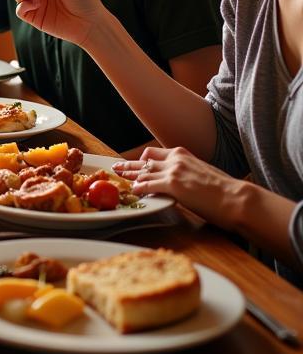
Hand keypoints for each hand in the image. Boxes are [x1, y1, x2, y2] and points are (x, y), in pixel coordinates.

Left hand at [113, 146, 234, 223]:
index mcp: (183, 154)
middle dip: (129, 165)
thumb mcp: (203, 172)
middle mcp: (175, 159)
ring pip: (143, 172)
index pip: (154, 154)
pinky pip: (148, 185)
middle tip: (117, 168)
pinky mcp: (173, 185)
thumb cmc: (226, 190)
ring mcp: (173, 171)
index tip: (135, 163)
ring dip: (129, 176)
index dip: (142, 160)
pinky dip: (138, 188)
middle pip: (144, 161)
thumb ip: (188, 172)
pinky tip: (132, 191)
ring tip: (120, 178)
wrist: (237, 198)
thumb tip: (182, 180)